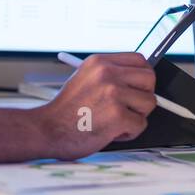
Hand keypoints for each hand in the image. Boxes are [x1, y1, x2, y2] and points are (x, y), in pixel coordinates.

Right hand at [36, 52, 157, 158]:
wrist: (45, 130)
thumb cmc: (65, 111)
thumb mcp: (85, 79)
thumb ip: (110, 76)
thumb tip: (138, 81)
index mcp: (100, 62)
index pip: (140, 61)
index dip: (142, 77)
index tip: (138, 88)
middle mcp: (107, 73)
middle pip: (149, 79)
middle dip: (143, 96)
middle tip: (129, 107)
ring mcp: (113, 93)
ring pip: (149, 103)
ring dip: (135, 116)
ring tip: (115, 121)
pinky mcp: (117, 115)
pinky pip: (141, 124)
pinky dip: (129, 133)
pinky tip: (111, 132)